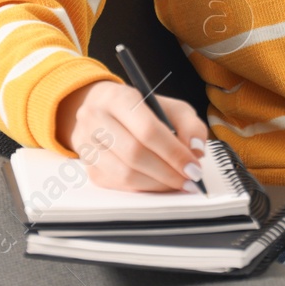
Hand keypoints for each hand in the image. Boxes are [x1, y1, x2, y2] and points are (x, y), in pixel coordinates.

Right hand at [55, 80, 209, 192]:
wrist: (101, 109)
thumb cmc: (141, 109)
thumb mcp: (169, 107)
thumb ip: (189, 125)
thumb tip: (197, 150)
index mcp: (118, 98)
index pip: (148, 130)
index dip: (174, 152)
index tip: (194, 167)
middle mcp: (96, 119)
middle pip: (134, 154)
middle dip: (168, 172)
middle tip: (190, 179)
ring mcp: (87, 144)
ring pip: (124, 173)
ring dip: (156, 184)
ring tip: (178, 183)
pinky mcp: (88, 166)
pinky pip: (117, 184)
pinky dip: (143, 188)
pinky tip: (160, 184)